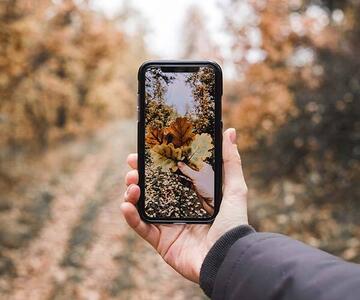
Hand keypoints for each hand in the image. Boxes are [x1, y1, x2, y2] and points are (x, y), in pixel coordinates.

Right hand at [121, 128, 247, 282]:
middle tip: (132, 164)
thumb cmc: (234, 223)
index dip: (156, 163)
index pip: (168, 175)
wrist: (228, 256)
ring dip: (131, 192)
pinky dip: (130, 216)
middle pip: (151, 188)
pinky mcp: (161, 242)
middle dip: (138, 174)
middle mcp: (177, 209)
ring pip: (141, 205)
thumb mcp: (235, 188)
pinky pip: (140, 227)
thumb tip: (230, 132)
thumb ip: (230, 161)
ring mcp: (167, 225)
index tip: (146, 150)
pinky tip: (126, 204)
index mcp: (191, 196)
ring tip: (132, 183)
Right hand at [177, 162, 214, 213]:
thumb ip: (187, 170)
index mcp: (204, 167)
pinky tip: (179, 178)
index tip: (179, 157)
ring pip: (188, 174)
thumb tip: (180, 164)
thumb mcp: (196, 177)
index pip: (193, 160)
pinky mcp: (196, 186)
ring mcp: (199, 180)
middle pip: (190, 167)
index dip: (186, 158)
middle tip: (174, 163)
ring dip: (182, 172)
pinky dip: (183, 180)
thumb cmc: (210, 189)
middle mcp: (202, 173)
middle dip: (183, 165)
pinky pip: (188, 181)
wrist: (212, 202)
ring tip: (174, 169)